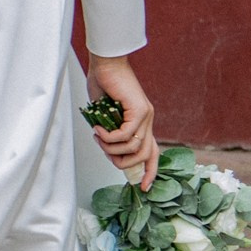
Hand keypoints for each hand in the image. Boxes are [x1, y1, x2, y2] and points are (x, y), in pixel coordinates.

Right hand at [87, 55, 157, 189]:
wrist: (106, 64)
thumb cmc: (103, 86)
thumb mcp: (105, 118)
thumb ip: (110, 134)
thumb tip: (107, 151)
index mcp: (142, 124)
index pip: (152, 154)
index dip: (149, 172)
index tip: (142, 187)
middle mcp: (148, 121)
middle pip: (143, 156)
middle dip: (121, 162)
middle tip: (103, 150)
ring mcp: (146, 116)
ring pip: (133, 148)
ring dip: (111, 149)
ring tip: (98, 137)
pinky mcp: (140, 110)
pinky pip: (125, 135)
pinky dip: (109, 137)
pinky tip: (98, 130)